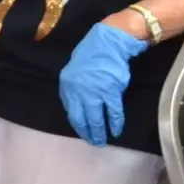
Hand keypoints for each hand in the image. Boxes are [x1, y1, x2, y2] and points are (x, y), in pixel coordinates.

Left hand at [59, 23, 148, 146]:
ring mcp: (95, 93)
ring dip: (100, 131)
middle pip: (83, 118)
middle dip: (88, 132)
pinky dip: (115, 123)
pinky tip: (116, 130)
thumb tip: (80, 103)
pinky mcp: (110, 92)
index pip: (72, 112)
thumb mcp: (75, 70)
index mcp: (68, 86)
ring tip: (103, 141)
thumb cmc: (92, 53)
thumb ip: (75, 87)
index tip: (83, 132)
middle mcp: (79, 92)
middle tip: (94, 141)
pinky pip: (113, 112)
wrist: (108, 41)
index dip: (78, 124)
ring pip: (97, 118)